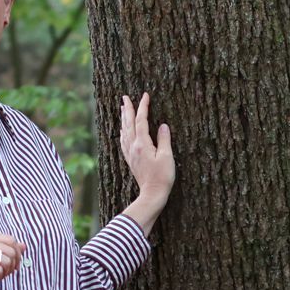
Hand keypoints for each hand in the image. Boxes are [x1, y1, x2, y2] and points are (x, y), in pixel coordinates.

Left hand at [120, 92, 174, 207]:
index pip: (141, 120)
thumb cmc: (162, 177)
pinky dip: (122, 133)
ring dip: (124, 119)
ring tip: (122, 109)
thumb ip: (164, 140)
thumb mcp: (167, 157)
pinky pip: (123, 142)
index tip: (145, 95)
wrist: (152, 194)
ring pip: (124, 132)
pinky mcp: (131, 160)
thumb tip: (163, 126)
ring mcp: (131, 154)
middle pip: (129, 124)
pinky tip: (122, 131)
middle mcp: (133, 147)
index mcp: (142, 144)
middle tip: (124, 97)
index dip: (143, 107)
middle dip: (127, 109)